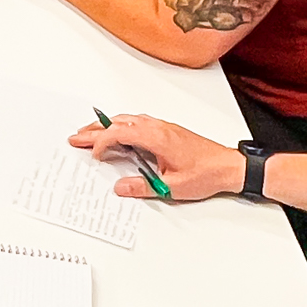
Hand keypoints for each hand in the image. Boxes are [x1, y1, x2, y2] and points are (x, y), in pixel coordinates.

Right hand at [69, 114, 242, 199]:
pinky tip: (119, 133)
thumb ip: (143, 186)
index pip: (120, 133)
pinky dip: (122, 125)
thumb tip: (121, 187)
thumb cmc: (206, 173)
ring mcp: (163, 127)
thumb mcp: (172, 187)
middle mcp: (158, 128)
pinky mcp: (168, 130)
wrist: (228, 166)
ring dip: (108, 126)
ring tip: (91, 133)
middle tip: (77, 137)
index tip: (94, 155)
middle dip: (96, 130)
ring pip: (128, 120)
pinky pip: (138, 122)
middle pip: (120, 122)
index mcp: (157, 138)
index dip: (102, 143)